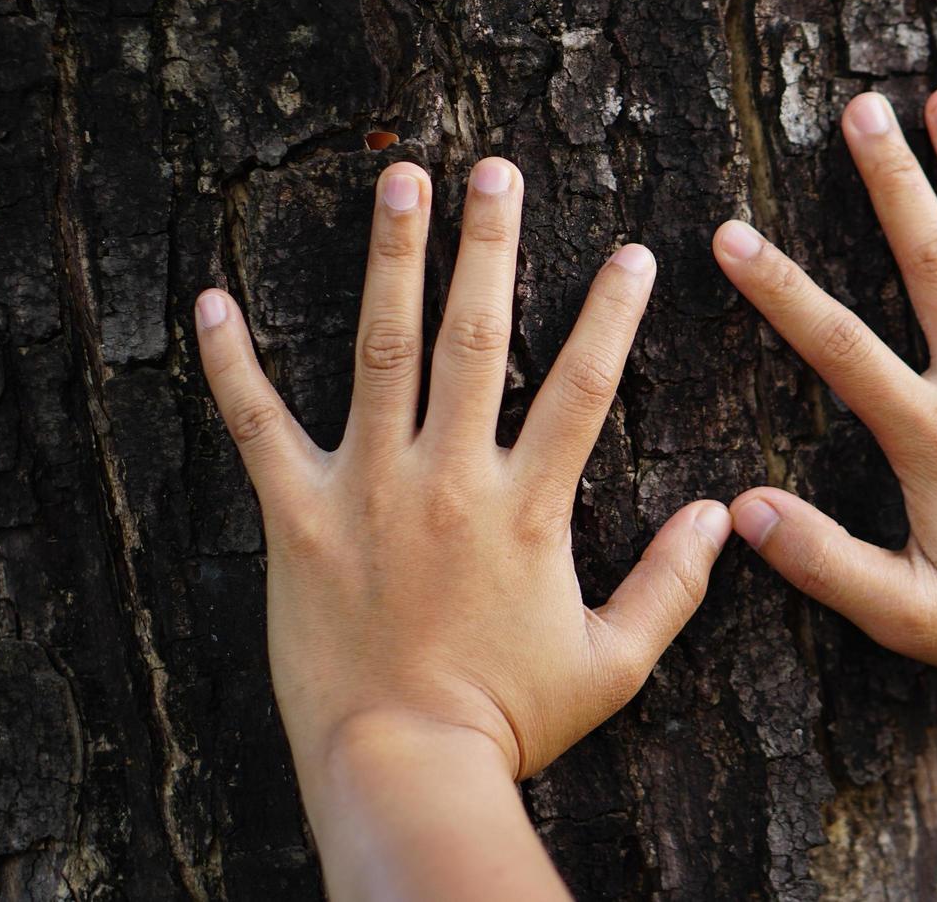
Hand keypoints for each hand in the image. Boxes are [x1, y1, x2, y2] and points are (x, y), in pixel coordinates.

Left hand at [195, 158, 730, 784]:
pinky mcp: (300, 519)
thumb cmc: (510, 721)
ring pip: (382, 350)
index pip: (583, 387)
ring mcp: (370, 490)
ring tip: (398, 177)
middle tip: (494, 169)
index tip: (632, 255)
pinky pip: (257, 428)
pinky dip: (231, 364)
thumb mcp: (614, 664)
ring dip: (393, 257)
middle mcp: (451, 479)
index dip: (613, 315)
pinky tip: (212, 301)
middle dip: (491, 245)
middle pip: (477, 337)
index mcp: (529, 509)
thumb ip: (674, 584)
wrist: (403, 766)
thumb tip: (724, 515)